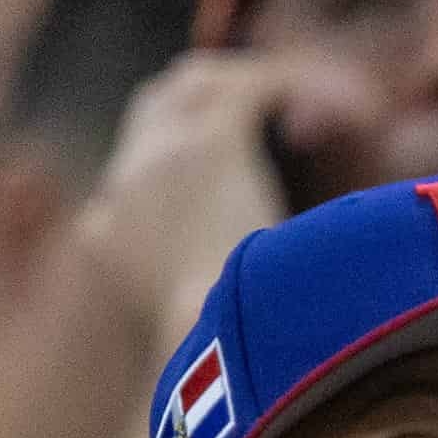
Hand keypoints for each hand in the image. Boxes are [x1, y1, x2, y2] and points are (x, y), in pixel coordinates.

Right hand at [78, 48, 383, 347]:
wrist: (220, 349)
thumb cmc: (224, 357)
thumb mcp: (194, 328)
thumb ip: (204, 301)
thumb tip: (247, 306)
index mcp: (107, 236)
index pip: (129, 172)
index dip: (174, 150)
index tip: (220, 158)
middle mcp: (125, 186)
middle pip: (154, 104)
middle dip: (204, 92)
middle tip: (259, 97)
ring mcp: (162, 158)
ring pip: (199, 82)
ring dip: (247, 80)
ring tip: (298, 91)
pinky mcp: (211, 145)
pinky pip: (251, 88)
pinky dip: (289, 85)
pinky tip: (329, 99)